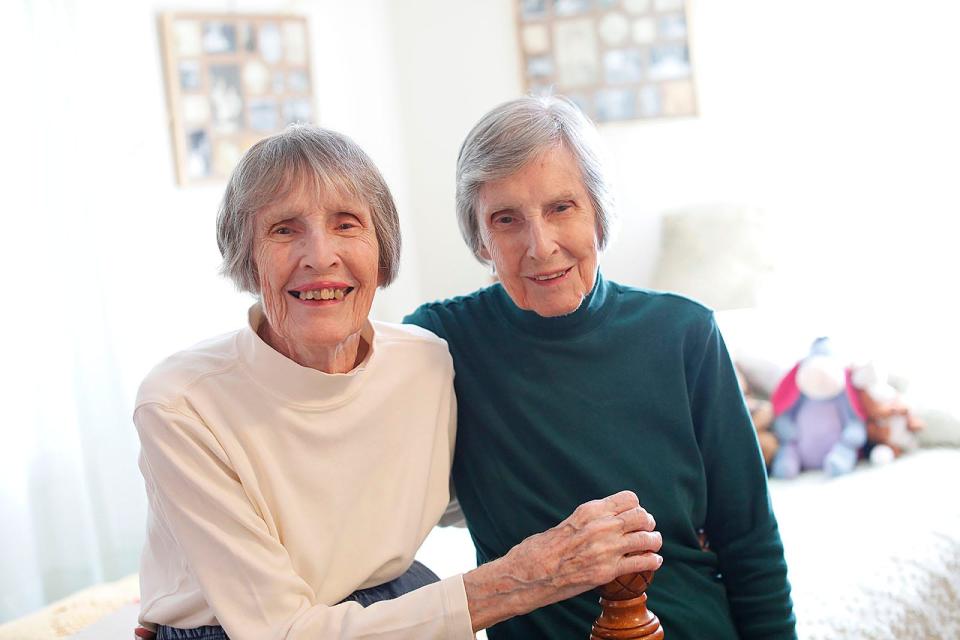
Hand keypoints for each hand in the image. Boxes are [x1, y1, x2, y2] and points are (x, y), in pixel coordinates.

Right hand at [462, 491, 661, 630]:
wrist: (530, 573)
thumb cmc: (543, 549)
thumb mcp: (568, 523)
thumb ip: (589, 521)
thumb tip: (606, 522)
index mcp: (590, 510)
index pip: (629, 498)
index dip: (636, 507)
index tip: (635, 515)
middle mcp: (601, 526)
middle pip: (643, 516)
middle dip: (648, 523)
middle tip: (647, 529)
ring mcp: (607, 548)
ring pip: (647, 538)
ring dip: (654, 541)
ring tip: (653, 545)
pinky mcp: (608, 571)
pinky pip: (643, 562)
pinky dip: (652, 561)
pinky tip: (653, 561)